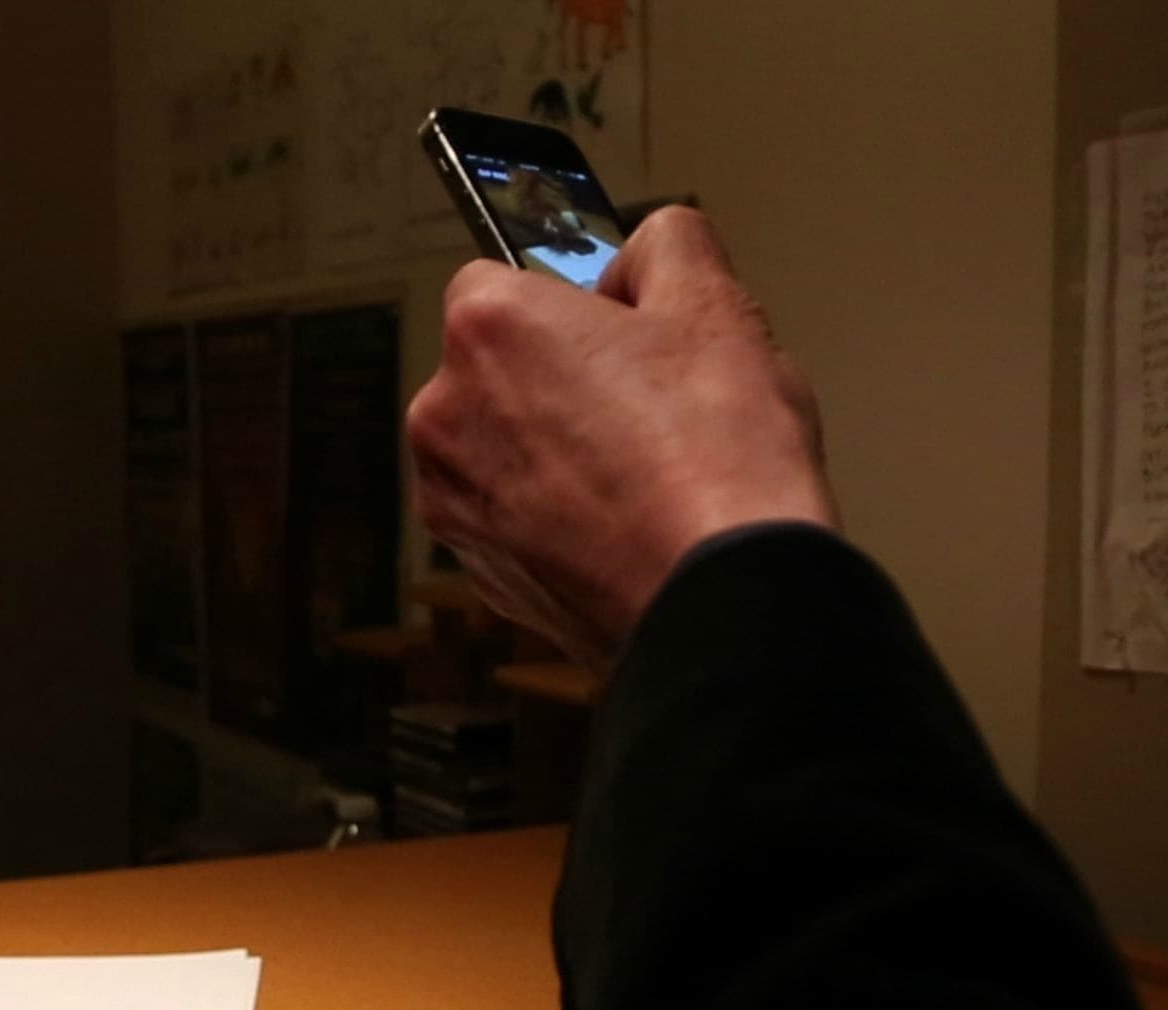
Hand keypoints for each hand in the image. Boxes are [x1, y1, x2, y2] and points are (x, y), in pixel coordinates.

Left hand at [405, 207, 836, 670]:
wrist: (723, 605)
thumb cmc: (717, 468)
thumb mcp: (718, 308)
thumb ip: (668, 245)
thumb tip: (649, 247)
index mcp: (486, 328)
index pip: (509, 275)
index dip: (580, 299)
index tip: (629, 327)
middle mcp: (444, 413)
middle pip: (502, 365)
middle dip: (565, 376)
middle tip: (653, 404)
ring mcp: (455, 502)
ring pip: (506, 445)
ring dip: (559, 448)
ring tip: (648, 471)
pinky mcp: (481, 571)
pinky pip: (515, 516)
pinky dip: (558, 516)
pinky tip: (628, 523)